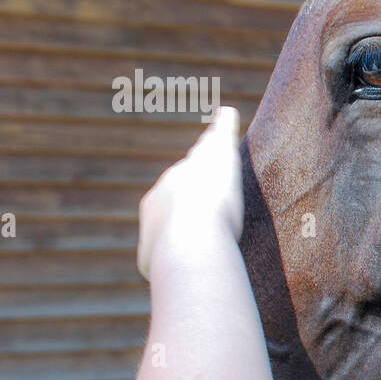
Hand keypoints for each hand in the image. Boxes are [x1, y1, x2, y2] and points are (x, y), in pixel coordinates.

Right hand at [137, 107, 243, 279]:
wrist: (187, 240)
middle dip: (197, 175)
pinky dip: (224, 124)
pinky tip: (228, 115)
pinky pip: (222, 135)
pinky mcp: (217, 155)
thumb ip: (154, 261)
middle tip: (208, 175)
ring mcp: (194, 168)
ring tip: (216, 136)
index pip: (173, 203)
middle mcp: (171, 182)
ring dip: (210, 144)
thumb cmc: (171, 258)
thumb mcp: (153, 264)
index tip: (197, 221)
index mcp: (154, 206)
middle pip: (187, 174)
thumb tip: (152, 263)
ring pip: (203, 153)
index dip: (186, 210)